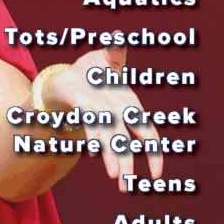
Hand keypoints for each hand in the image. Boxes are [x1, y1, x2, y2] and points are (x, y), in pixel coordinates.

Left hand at [43, 44, 162, 191]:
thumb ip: (116, 54)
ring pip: (109, 141)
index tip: (156, 177)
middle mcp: (116, 117)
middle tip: (125, 185)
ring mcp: (100, 116)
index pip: (148, 135)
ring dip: (112, 159)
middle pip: (125, 143)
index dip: (154, 154)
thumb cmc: (94, 73)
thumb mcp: (107, 61)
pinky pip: (91, 126)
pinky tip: (93, 152)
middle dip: (126, 162)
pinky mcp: (82, 111)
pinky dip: (95, 137)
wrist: (67, 76)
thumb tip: (118, 39)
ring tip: (115, 180)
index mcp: (129, 109)